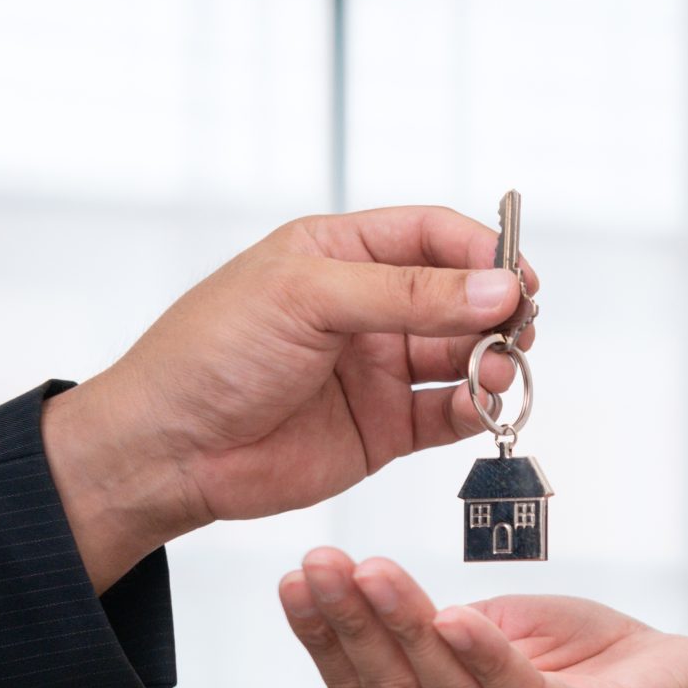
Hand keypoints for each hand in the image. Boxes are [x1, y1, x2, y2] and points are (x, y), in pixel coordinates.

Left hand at [41, 206, 538, 589]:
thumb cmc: (210, 355)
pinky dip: (473, 409)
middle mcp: (365, 308)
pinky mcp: (383, 429)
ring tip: (497, 369)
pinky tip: (477, 406)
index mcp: (339, 255)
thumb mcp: (306, 299)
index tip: (515, 276)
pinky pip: (446, 413)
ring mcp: (376, 370)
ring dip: (491, 359)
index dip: (481, 252)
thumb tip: (497, 289)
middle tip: (519, 325)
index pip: (431, 236)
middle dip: (497, 308)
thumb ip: (406, 294)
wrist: (169, 451)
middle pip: (459, 296)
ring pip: (461, 355)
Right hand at [279, 553, 687, 687]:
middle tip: (322, 564)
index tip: (298, 578)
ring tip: (372, 572)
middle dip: (351, 624)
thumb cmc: (589, 658)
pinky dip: (487, 657)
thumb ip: (435, 629)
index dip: (327, 638)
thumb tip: (375, 598)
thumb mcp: (496, 629)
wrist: (682, 682)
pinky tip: (455, 617)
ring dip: (404, 628)